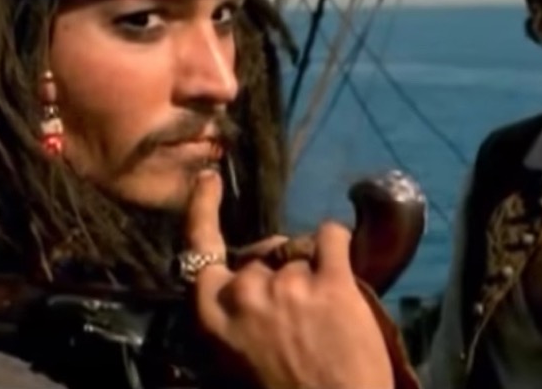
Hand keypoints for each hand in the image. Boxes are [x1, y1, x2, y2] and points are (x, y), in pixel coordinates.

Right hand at [185, 170, 393, 388]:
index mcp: (213, 315)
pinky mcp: (333, 282)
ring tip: (325, 310)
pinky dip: (337, 245)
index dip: (203, 209)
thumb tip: (248, 278)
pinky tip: (342, 270)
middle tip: (300, 308)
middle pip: (261, 254)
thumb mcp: (231, 361)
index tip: (209, 180)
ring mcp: (288, 285)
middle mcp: (244, 293)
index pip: (199, 248)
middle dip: (280, 270)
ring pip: (299, 248)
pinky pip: (332, 236)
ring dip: (312, 268)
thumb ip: (232, 317)